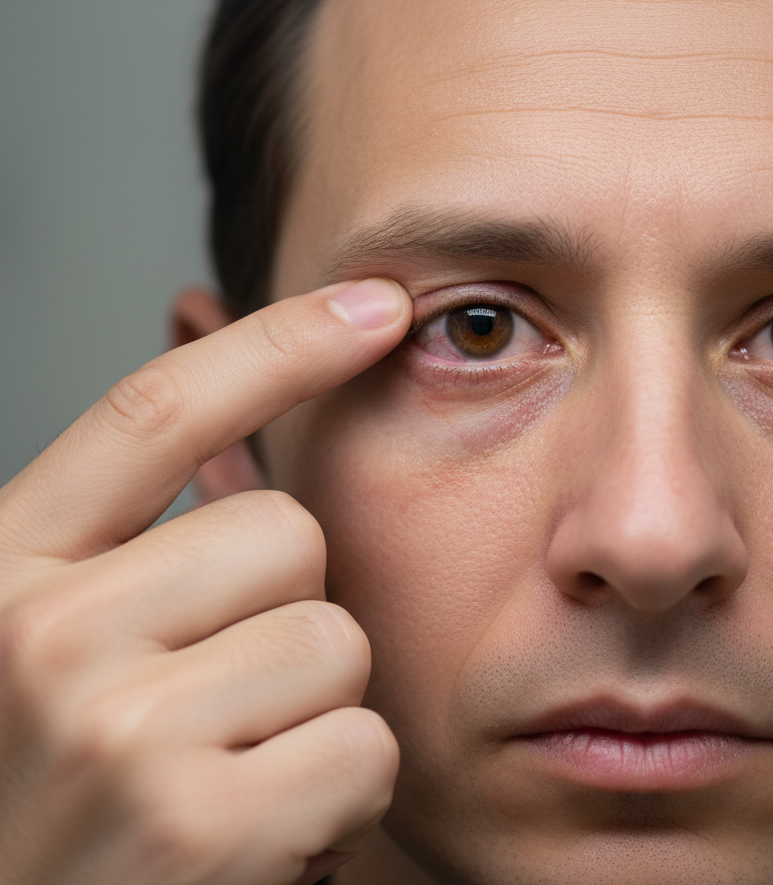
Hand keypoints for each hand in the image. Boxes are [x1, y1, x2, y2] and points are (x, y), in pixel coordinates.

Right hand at [0, 279, 411, 884]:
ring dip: (311, 715)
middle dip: (286, 614)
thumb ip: (138, 543)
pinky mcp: (202, 829)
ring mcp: (120, 735)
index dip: (278, 342)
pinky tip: (257, 843)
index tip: (375, 302)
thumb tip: (235, 413)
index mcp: (3, 576)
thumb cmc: (56, 806)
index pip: (157, 412)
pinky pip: (363, 746)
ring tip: (227, 781)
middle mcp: (42, 638)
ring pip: (336, 640)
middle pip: (286, 534)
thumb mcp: (57, 655)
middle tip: (215, 710)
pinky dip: (335, 800)